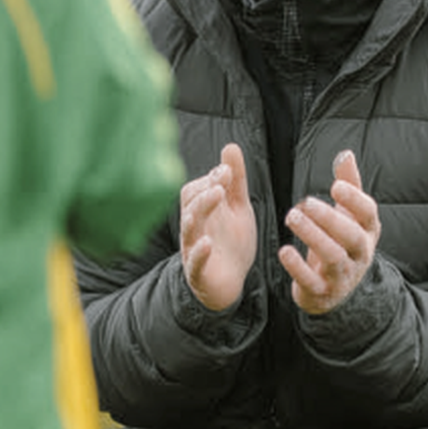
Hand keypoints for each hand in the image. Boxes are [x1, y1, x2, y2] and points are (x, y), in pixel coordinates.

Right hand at [180, 144, 256, 310]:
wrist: (231, 282)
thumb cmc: (231, 241)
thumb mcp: (238, 207)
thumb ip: (235, 180)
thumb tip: (230, 146)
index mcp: (202, 210)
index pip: (195, 188)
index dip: (210, 178)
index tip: (227, 171)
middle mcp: (194, 227)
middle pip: (189, 204)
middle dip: (205, 192)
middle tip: (222, 183)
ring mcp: (194, 249)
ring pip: (189, 228)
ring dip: (201, 211)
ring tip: (216, 197)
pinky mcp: (199, 273)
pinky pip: (194, 262)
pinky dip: (200, 253)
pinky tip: (208, 243)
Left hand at [280, 150, 379, 315]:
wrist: (335, 291)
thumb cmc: (340, 243)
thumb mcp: (349, 216)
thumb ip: (349, 185)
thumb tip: (346, 154)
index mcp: (367, 232)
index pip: (369, 214)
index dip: (354, 200)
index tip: (335, 186)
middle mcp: (360, 254)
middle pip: (351, 236)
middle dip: (330, 218)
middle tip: (306, 202)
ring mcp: (343, 276)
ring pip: (333, 257)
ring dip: (312, 236)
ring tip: (292, 217)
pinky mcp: (323, 293)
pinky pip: (312, 282)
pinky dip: (298, 267)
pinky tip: (284, 251)